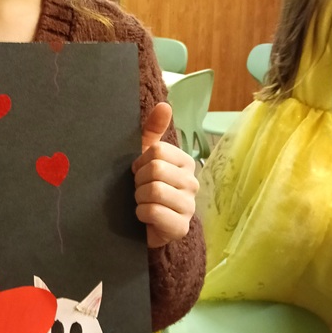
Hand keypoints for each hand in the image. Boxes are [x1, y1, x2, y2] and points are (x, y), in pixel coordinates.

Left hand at [132, 102, 197, 247]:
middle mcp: (193, 183)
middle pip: (155, 170)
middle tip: (139, 189)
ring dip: (139, 198)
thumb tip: (164, 105)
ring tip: (142, 202)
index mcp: (185, 162)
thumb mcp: (144, 156)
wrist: (139, 225)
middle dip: (138, 182)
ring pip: (154, 191)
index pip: (157, 151)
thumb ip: (152, 130)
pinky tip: (144, 217)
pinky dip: (141, 214)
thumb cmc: (143, 187)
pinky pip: (154, 212)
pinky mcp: (181, 227)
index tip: (138, 172)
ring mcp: (189, 206)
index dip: (139, 162)